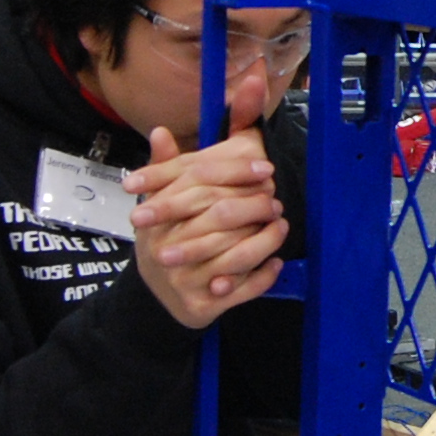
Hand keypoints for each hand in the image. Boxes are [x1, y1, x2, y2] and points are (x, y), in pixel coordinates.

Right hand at [128, 125, 289, 329]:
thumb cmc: (166, 238)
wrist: (154, 296)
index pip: (200, 180)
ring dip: (265, 240)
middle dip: (256, 205)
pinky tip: (275, 262)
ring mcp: (183, 278)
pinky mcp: (200, 305)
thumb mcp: (162, 202)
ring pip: (236, 255)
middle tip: (276, 201)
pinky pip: (240, 291)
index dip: (236, 170)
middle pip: (222, 215)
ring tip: (281, 228)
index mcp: (160, 214)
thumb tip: (160, 129)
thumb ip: (169, 167)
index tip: (266, 168)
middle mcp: (167, 245)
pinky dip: (262, 276)